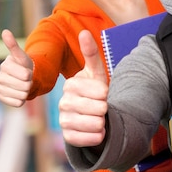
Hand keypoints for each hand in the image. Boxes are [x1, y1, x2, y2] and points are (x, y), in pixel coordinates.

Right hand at [0, 29, 33, 106]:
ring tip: (24, 86)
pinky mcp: (3, 99)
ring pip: (22, 95)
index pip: (26, 75)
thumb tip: (5, 32)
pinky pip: (18, 103)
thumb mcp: (22, 56)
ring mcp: (0, 89)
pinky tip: (20, 94)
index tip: (27, 71)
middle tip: (27, 80)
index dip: (31, 74)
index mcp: (5, 66)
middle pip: (25, 85)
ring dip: (27, 91)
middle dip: (30, 83)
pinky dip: (23, 100)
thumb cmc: (24, 65)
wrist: (24, 78)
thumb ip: (13, 45)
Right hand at [58, 30, 108, 146]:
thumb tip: (84, 32)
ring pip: (93, 124)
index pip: (100, 91)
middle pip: (98, 108)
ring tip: (103, 118)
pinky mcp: (68, 136)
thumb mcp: (97, 72)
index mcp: (72, 84)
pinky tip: (99, 131)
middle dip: (106, 108)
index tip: (105, 93)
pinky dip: (97, 136)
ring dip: (103, 122)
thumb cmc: (96, 90)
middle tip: (104, 107)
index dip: (107, 93)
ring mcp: (64, 120)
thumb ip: (91, 54)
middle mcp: (64, 102)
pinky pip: (86, 139)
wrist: (94, 114)